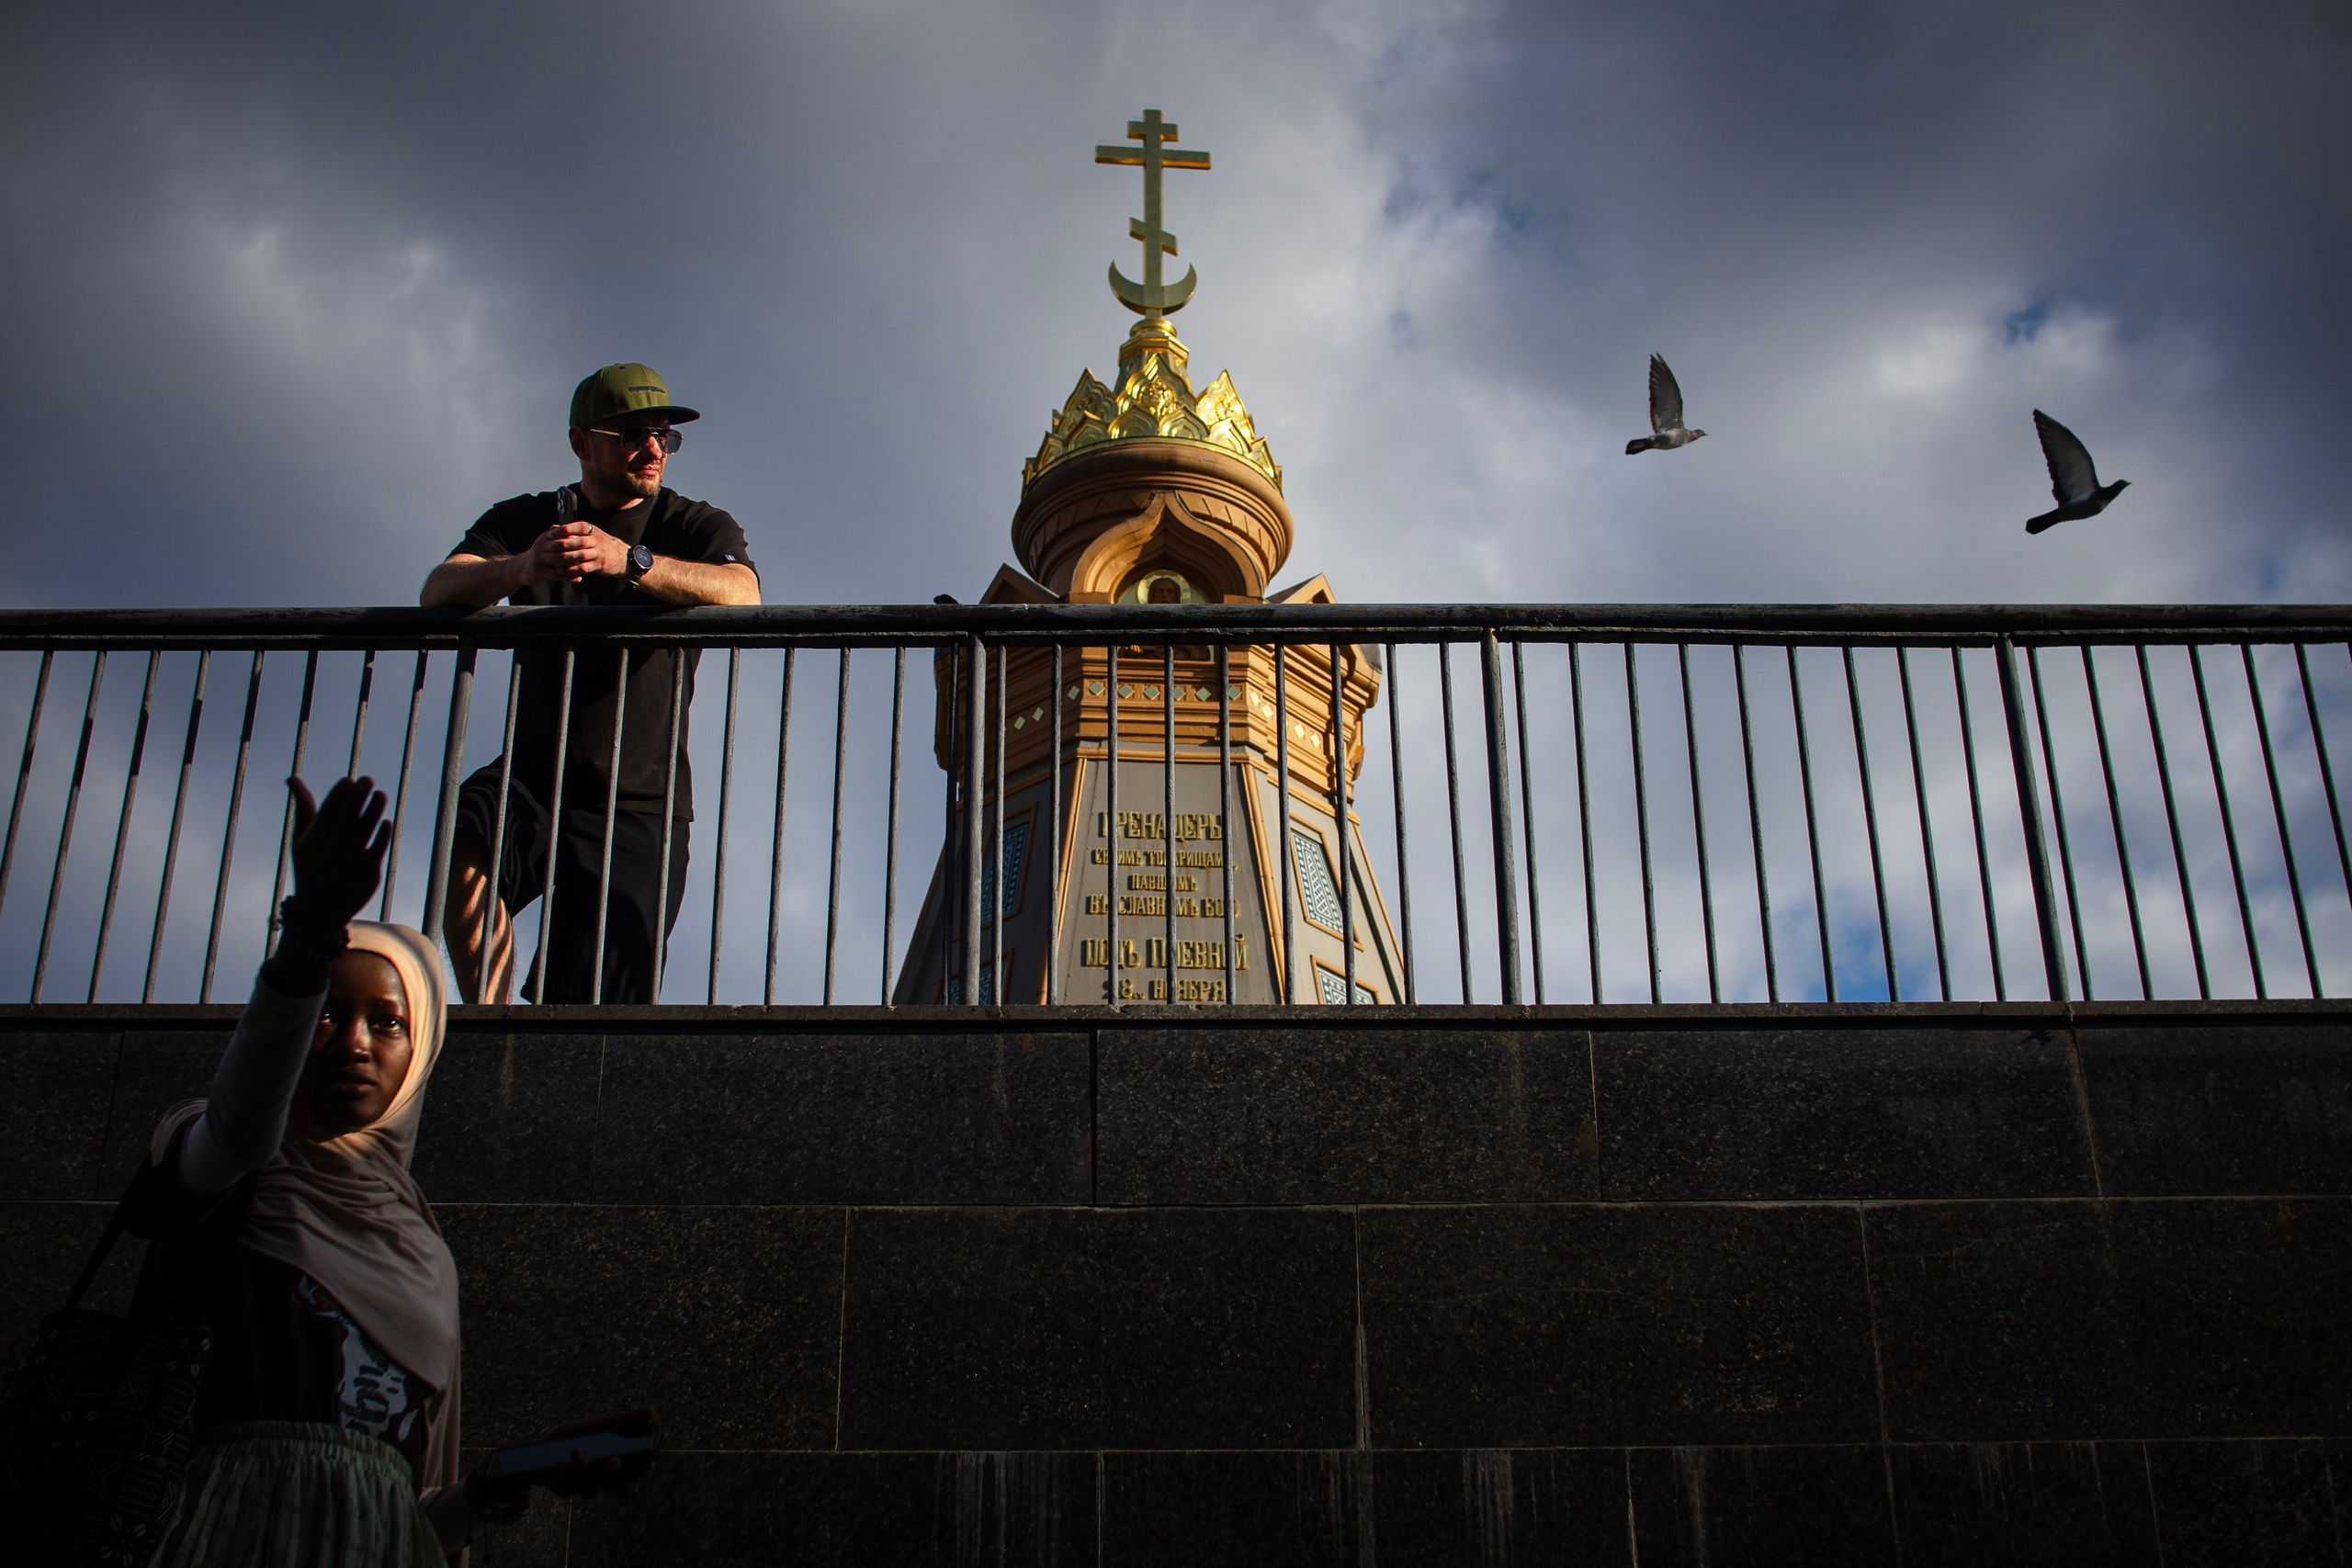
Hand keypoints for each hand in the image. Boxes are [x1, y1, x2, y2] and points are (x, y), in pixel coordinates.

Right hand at [284, 777, 389, 936]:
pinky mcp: (365, 877)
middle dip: (356, 799)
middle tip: (368, 780)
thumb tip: (292, 778)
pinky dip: (381, 837)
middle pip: (344, 822)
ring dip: (372, 813)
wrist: (318, 914)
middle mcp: (328, 854)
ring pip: (361, 835)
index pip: (325, 815)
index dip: (337, 797)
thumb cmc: (311, 868)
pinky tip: (387, 822)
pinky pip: (375, 853)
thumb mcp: (302, 841)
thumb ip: (303, 808)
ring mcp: (347, 866)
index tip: (349, 780)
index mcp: (311, 843)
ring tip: (381, 794)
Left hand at [538, 1406, 656, 1499]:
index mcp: (618, 1466)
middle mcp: (604, 1481)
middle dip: (618, 1477)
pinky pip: (565, 1489)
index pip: (637, 1474)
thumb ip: (626, 1421)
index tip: (649, 1462)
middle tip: (614, 1461)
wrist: (546, 1444)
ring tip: (577, 1450)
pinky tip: (560, 1463)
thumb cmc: (581, 1435)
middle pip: (620, 1490)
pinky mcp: (564, 1489)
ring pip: (590, 1489)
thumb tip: (653, 1412)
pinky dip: (563, 1476)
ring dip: (584, 1470)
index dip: (643, 1471)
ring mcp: (584, 1487)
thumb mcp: (602, 1425)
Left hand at [542, 521, 625, 582]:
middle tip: (552, 547)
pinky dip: (571, 570)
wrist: (621, 556)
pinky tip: (562, 570)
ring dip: (567, 558)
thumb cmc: (599, 544)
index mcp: (593, 531)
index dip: (567, 529)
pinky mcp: (599, 565)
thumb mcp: (589, 534)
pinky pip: (584, 568)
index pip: (580, 527)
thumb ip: (571, 532)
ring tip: (555, 560)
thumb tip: (552, 528)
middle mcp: (597, 541)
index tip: (554, 532)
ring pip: (581, 555)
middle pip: (580, 541)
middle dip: (565, 544)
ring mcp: (599, 553)